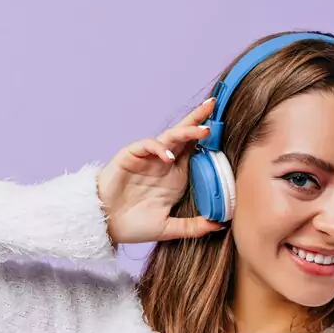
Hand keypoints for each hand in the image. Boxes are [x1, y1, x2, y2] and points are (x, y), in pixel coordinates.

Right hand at [97, 97, 226, 244]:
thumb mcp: (169, 228)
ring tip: (203, 130)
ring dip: (186, 131)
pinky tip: (169, 157)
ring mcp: (149, 158)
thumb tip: (219, 225)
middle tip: (214, 105)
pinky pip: (148, 145)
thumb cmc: (134, 225)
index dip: (210, 139)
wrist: (105, 225)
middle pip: (184, 135)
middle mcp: (164, 162)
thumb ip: (193, 227)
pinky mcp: (131, 156)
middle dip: (199, 119)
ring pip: (169, 136)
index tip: (228, 129)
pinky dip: (159, 148)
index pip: (196, 150)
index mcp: (176, 175)